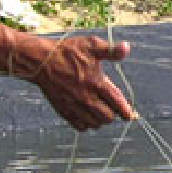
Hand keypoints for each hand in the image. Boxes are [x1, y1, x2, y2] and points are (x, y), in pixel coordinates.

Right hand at [21, 34, 137, 129]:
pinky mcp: (64, 111)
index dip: (126, 111)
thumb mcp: (91, 45)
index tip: (130, 115)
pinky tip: (87, 114)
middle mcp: (87, 98)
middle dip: (113, 113)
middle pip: (108, 118)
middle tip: (110, 105)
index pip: (118, 103)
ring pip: (95, 124)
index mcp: (96, 83)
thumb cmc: (67, 52)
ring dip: (100, 119)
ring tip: (99, 109)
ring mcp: (75, 107)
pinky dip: (87, 124)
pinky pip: (81, 127)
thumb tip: (127, 48)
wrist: (41, 61)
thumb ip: (111, 50)